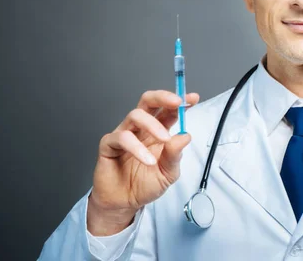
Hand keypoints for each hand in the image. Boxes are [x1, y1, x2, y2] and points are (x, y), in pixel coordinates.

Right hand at [87, 90, 199, 234]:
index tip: (193, 98)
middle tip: (177, 103)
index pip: (169, 110)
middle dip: (163, 97)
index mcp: (158, 131)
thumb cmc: (145, 185)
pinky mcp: (109, 145)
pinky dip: (136, 147)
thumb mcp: (168, 173)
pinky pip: (121, 138)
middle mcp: (141, 129)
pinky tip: (148, 160)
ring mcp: (124, 134)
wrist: (124, 204)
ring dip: (153, 124)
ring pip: (135, 115)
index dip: (181, 102)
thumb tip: (186, 135)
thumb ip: (175, 154)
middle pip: (148, 102)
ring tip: (164, 140)